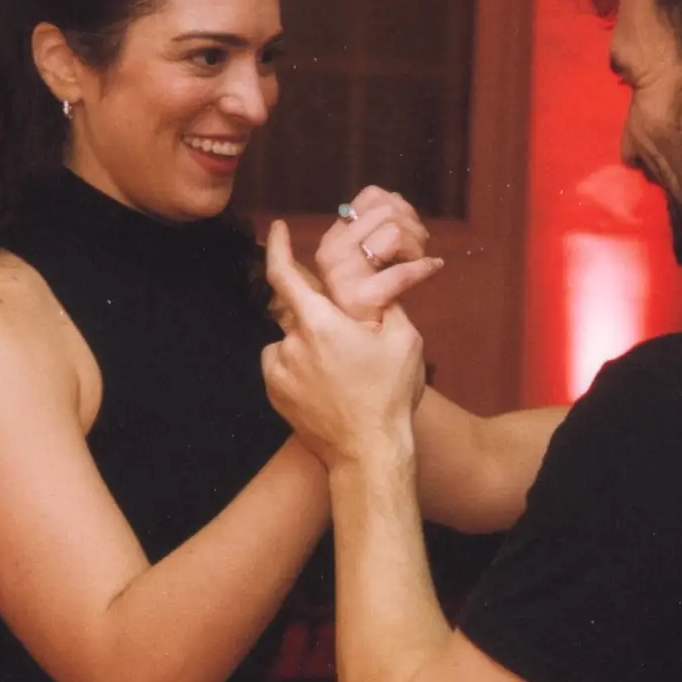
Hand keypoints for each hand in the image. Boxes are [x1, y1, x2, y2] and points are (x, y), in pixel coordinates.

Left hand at [262, 220, 426, 468]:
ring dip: (309, 343)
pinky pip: (283, 365)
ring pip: (290, 340)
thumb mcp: (405, 341)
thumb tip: (380, 283)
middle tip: (349, 338)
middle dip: (320, 316)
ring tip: (341, 369)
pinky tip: (327, 384)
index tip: (276, 228)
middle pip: (297, 312)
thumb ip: (388, 304)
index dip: (279, 247)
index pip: (286, 275)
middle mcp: (292, 343)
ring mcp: (280, 371)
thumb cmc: (389, 396)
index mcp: (321, 323)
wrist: (369, 453)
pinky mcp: (275, 393)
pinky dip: (299, 366)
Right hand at [316, 186, 443, 321]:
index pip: (371, 195)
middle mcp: (333, 250)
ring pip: (394, 232)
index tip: (408, 223)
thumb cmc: (365, 298)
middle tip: (418, 246)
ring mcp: (344, 273)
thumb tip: (397, 201)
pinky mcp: (362, 296)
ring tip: (418, 259)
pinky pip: (402, 272)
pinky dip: (423, 268)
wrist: (356, 343)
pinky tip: (433, 267)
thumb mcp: (362, 256)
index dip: (399, 204)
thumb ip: (374, 227)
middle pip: (386, 210)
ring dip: (416, 245)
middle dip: (412, 224)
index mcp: (334, 236)